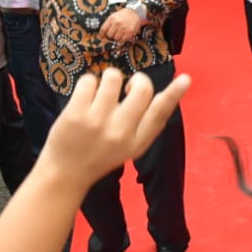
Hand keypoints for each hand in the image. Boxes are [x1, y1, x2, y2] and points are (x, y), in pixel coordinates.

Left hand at [39, 67, 190, 187]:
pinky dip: (88, 83)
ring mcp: (97, 122)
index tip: (186, 79)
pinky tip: (84, 97)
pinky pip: (89, 80)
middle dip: (137, 79)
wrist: (65, 174)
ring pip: (113, 77)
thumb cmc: (100, 155)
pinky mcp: (76, 114)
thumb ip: (145, 125)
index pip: (160, 114)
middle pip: (142, 88)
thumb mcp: (130, 147)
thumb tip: (165, 95)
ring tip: (102, 93)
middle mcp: (120, 132)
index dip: (174, 94)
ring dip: (109, 78)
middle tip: (126, 86)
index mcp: (137, 142)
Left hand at [98, 6, 142, 43]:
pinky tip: (123, 35)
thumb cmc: (123, 15)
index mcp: (112, 19)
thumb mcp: (113, 16)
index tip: (101, 37)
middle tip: (113, 34)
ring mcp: (124, 28)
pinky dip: (122, 39)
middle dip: (110, 36)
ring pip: (116, 38)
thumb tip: (102, 33)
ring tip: (119, 34)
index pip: (103, 30)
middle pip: (109, 35)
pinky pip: (122, 40)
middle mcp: (117, 23)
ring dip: (116, 37)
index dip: (101, 35)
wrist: (135, 13)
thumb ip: (108, 23)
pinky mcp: (129, 32)